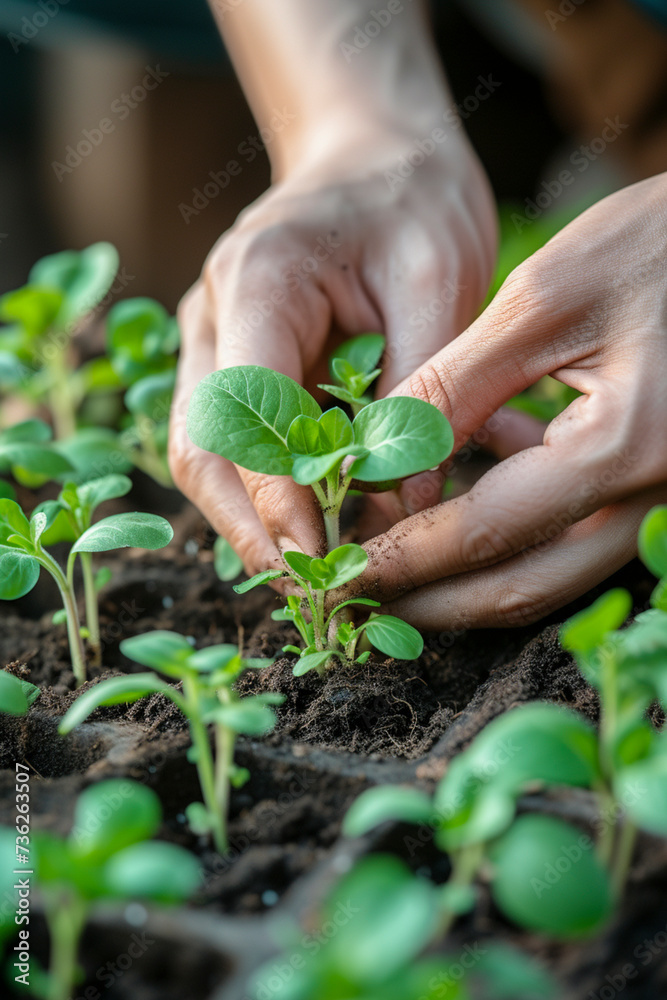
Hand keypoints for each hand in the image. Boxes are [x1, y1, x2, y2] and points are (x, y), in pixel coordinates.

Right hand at [169, 125, 496, 574]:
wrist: (378, 157)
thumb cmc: (414, 202)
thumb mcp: (440, 279)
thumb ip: (421, 391)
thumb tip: (406, 507)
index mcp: (258, 280)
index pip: (241, 413)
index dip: (274, 498)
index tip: (323, 559)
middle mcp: (216, 316)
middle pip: (201, 448)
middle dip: (251, 530)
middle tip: (314, 590)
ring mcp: (216, 343)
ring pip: (209, 456)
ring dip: (258, 523)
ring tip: (320, 574)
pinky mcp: (237, 364)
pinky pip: (240, 446)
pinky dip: (275, 497)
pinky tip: (324, 529)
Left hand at [359, 173, 666, 628]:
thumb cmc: (656, 244)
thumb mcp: (542, 300)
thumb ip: (456, 385)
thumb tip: (376, 455)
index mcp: (623, 448)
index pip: (486, 533)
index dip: (403, 560)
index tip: (338, 576)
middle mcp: (656, 500)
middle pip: (524, 586)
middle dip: (432, 602)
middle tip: (358, 603)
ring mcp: (666, 506)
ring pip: (553, 574)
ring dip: (469, 579)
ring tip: (394, 563)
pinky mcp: (661, 490)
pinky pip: (581, 537)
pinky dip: (517, 532)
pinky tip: (471, 488)